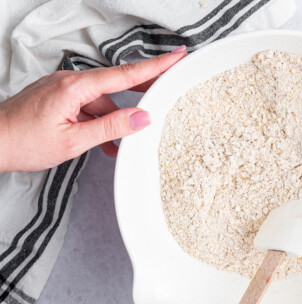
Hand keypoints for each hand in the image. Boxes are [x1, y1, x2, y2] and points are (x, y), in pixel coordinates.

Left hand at [0, 46, 187, 171]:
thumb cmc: (22, 142)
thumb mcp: (73, 140)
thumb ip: (110, 127)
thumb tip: (142, 118)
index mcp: (75, 87)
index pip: (125, 74)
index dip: (155, 66)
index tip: (177, 56)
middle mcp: (70, 81)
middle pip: (117, 84)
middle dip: (143, 89)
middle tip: (168, 89)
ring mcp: (63, 89)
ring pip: (101, 101)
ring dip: (113, 120)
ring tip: (121, 146)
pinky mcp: (58, 98)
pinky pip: (87, 106)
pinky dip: (97, 122)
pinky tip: (103, 142)